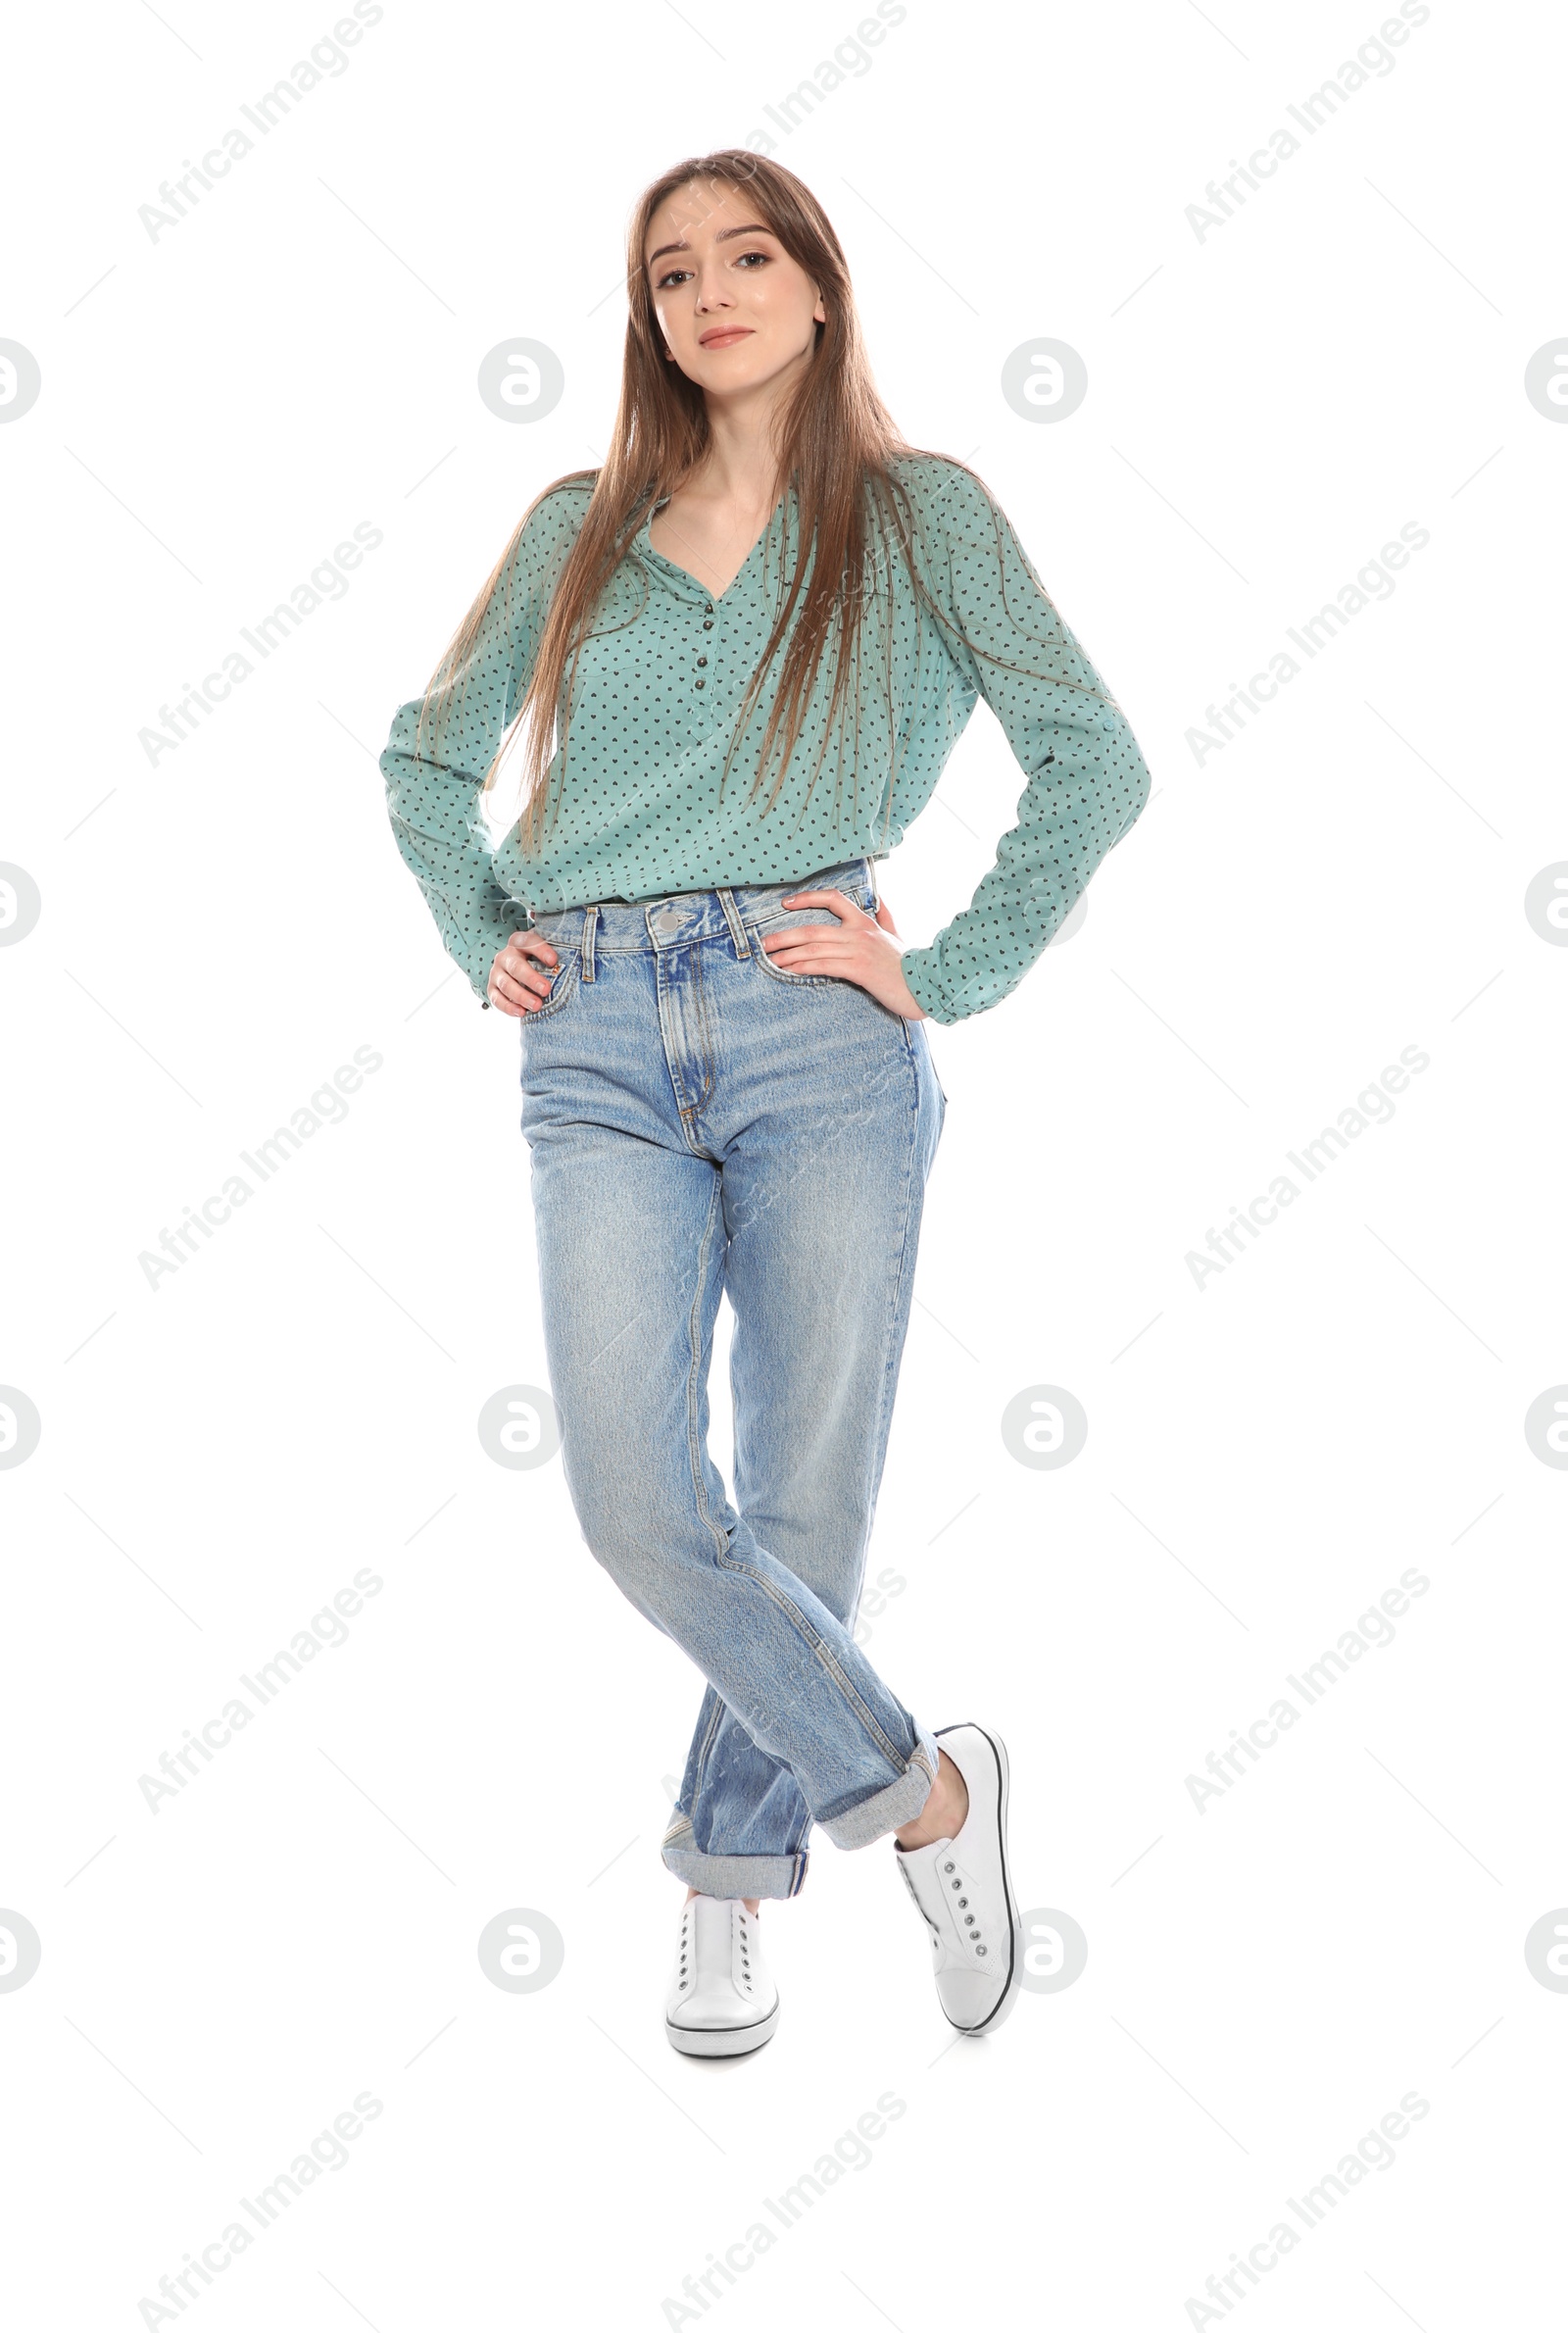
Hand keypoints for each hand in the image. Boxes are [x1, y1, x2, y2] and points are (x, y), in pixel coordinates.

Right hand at [487, 928, 559, 1016]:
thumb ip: (554, 957)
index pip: (528, 941)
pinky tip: (521, 1013)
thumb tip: (577, 965)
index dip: (540, 950)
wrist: (517, 972)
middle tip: (546, 990)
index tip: (554, 960)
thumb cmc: (538, 962)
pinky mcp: (492, 988)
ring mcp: (497, 973)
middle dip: (531, 979)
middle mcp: (505, 956)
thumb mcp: (544, 954)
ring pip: (506, 984)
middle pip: (516, 966)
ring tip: (537, 1006)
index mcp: (519, 943)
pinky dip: (508, 1007)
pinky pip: (496, 999)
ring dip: (521, 996)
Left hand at [759, 890, 927, 1019]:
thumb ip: (885, 915)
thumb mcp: (897, 934)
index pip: (834, 899)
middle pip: (813, 929)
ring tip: (770, 960)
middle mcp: (859, 932)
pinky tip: (788, 971)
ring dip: (787, 955)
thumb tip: (878, 897)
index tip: (786, 904)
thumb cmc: (907, 963)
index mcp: (866, 922)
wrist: (925, 984)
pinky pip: (822, 965)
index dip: (807, 898)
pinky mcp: (858, 969)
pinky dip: (802, 967)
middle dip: (784, 936)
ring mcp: (858, 950)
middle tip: (764, 943)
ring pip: (813, 948)